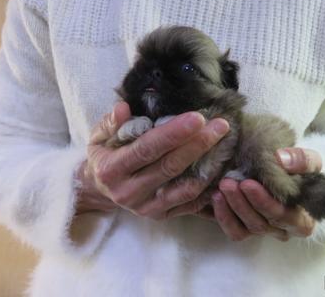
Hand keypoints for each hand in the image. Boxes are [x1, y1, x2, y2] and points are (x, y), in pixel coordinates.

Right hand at [75, 102, 229, 218]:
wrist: (100, 190)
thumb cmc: (105, 155)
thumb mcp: (99, 136)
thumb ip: (111, 122)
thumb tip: (124, 108)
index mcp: (111, 170)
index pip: (147, 149)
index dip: (173, 134)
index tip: (198, 118)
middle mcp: (128, 193)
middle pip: (171, 167)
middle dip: (199, 144)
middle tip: (221, 125)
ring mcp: (146, 208)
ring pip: (185, 188)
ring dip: (209, 165)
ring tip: (225, 143)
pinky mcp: (161, 216)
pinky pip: (191, 203)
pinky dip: (209, 186)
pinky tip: (222, 167)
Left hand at [212, 148, 321, 240]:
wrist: (284, 169)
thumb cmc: (300, 168)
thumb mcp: (309, 161)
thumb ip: (302, 159)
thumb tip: (281, 160)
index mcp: (302, 220)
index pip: (283, 217)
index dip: (264, 202)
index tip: (248, 183)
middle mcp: (282, 229)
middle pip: (261, 224)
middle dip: (243, 203)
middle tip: (227, 182)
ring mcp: (263, 230)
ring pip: (246, 229)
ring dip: (232, 208)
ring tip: (221, 187)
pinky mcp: (246, 229)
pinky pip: (234, 231)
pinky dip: (223, 217)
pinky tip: (216, 198)